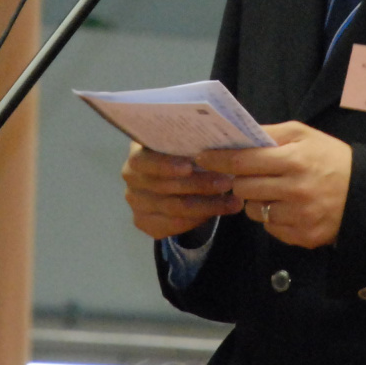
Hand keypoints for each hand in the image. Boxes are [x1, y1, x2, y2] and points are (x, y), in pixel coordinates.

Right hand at [122, 142, 241, 239]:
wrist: (175, 178)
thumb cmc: (184, 153)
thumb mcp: (185, 143)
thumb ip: (191, 141)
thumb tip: (215, 139)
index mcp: (137, 153)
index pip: (142, 161)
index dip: (165, 165)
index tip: (190, 166)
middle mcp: (131, 178)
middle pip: (164, 187)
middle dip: (199, 185)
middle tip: (227, 182)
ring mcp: (136, 202)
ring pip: (174, 209)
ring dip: (207, 205)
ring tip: (233, 201)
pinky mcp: (144, 222)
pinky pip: (173, 225)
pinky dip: (199, 220)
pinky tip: (220, 212)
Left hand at [197, 122, 351, 248]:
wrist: (365, 193)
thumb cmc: (331, 158)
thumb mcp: (305, 135)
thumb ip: (271, 133)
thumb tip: (238, 135)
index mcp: (294, 160)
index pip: (244, 161)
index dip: (219, 159)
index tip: (202, 157)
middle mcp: (294, 190)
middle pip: (244, 189)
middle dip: (240, 181)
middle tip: (246, 175)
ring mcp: (298, 217)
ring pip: (254, 211)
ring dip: (256, 201)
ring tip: (272, 191)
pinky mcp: (303, 237)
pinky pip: (270, 228)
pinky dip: (272, 218)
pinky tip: (287, 207)